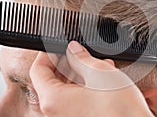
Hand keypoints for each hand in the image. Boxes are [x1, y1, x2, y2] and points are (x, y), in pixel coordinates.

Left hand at [30, 41, 153, 116]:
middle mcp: (57, 112)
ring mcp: (69, 116)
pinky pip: (77, 99)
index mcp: (53, 99)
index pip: (37, 70)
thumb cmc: (118, 109)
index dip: (46, 54)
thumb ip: (81, 58)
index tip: (56, 46)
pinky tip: (102, 76)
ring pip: (67, 89)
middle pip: (52, 80)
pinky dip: (86, 85)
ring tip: (97, 62)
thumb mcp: (98, 73)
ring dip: (80, 73)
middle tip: (79, 51)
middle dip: (67, 62)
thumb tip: (73, 49)